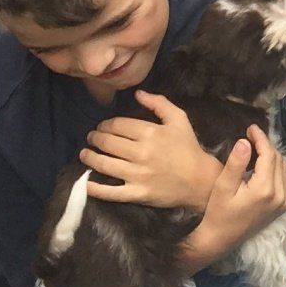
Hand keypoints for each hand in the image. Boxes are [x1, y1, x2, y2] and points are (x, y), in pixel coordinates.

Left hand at [81, 89, 224, 209]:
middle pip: (108, 142)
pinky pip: (111, 192)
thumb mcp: (179, 119)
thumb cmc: (188, 148)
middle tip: (91, 138)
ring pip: (105, 164)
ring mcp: (137, 175)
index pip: (118, 125)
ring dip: (90, 157)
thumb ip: (159, 103)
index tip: (102, 126)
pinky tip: (87, 183)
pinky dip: (96, 188)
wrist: (201, 181)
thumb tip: (137, 93)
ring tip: (84, 154)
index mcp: (150, 133)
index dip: (106, 124)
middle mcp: (141, 153)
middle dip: (95, 138)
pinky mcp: (137, 193)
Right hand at [177, 129, 285, 273]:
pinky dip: (275, 168)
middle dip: (266, 145)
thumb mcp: (223, 187)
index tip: (250, 127)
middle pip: (278, 160)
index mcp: (266, 189)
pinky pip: (284, 180)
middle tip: (251, 135)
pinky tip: (262, 164)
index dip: (261, 138)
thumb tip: (245, 141)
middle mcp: (280, 195)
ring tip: (256, 147)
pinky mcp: (282, 207)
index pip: (269, 154)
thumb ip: (236, 163)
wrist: (221, 240)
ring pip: (284, 169)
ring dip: (272, 155)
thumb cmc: (218, 213)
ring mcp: (283, 202)